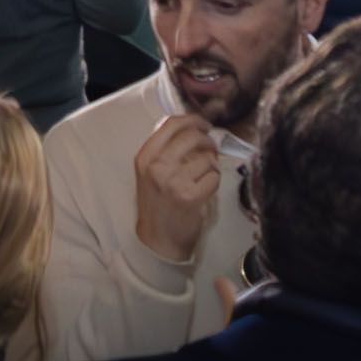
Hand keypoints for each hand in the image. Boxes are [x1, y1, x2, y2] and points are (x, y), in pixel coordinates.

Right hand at [130, 105, 228, 259]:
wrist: (158, 240)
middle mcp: (157, 166)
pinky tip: (206, 189)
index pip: (171, 124)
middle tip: (211, 149)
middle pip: (192, 136)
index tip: (203, 125)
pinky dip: (214, 181)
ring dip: (212, 165)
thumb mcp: (150, 173)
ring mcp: (174, 181)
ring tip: (205, 175)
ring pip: (207, 158)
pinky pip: (214, 177)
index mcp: (145, 157)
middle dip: (207, 141)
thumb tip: (195, 131)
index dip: (192, 120)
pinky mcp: (191, 196)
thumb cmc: (156, 204)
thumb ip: (165, 151)